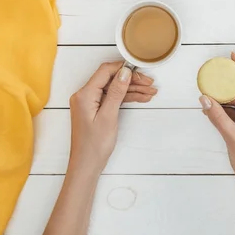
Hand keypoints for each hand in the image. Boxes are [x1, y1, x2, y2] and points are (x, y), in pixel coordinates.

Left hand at [68, 61, 156, 175]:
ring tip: (150, 92)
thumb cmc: (94, 145)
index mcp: (84, 94)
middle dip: (131, 80)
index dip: (123, 69)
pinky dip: (126, 98)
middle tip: (150, 84)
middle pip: (111, 79)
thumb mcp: (109, 116)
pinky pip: (111, 98)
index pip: (105, 71)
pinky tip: (141, 98)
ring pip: (114, 89)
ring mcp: (90, 102)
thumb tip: (124, 73)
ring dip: (132, 90)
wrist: (87, 165)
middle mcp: (84, 95)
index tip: (140, 71)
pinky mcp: (95, 109)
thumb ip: (116, 92)